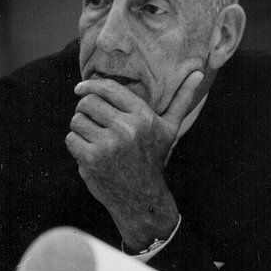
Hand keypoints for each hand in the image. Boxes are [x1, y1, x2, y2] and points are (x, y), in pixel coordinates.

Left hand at [64, 71, 202, 250]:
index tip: (80, 88)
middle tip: (92, 120)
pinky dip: (76, 144)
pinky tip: (89, 151)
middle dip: (85, 109)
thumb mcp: (169, 129)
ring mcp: (108, 145)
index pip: (108, 88)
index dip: (90, 85)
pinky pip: (71, 138)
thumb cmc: (152, 157)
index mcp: (143, 117)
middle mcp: (126, 129)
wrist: (142, 198)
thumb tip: (199, 72)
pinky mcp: (91, 159)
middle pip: (87, 102)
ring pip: (77, 119)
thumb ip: (182, 100)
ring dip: (80, 127)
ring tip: (93, 137)